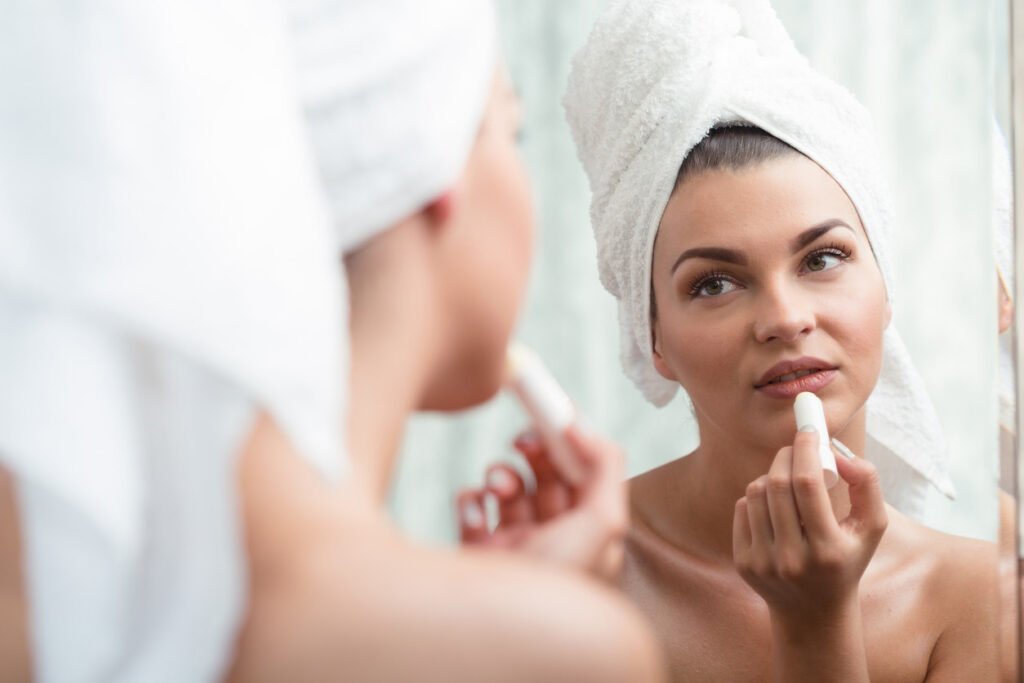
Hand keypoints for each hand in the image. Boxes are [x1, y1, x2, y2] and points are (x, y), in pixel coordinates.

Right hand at [457, 426, 626, 580]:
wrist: (499, 634)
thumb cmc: (557, 590)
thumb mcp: (604, 525)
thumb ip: (606, 466)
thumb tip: (583, 425)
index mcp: (590, 535)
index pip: (585, 474)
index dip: (572, 442)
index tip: (555, 413)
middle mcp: (554, 539)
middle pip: (547, 475)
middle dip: (535, 452)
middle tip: (524, 438)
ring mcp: (513, 547)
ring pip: (508, 487)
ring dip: (500, 475)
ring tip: (497, 486)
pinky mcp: (477, 554)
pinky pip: (472, 508)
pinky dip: (470, 500)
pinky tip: (474, 512)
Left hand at [732, 428, 887, 620]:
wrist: (813, 612)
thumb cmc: (847, 559)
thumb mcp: (872, 527)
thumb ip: (867, 483)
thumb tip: (840, 453)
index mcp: (828, 550)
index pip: (808, 484)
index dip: (806, 450)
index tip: (808, 430)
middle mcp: (793, 559)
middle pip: (778, 484)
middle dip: (787, 455)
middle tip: (797, 448)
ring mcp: (763, 562)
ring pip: (756, 492)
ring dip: (771, 475)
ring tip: (788, 481)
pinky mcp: (743, 562)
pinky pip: (742, 508)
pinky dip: (757, 497)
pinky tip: (774, 506)